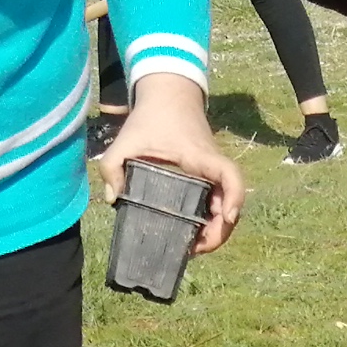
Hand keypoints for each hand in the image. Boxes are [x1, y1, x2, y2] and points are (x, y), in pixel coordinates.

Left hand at [97, 73, 245, 254]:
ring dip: (215, 230)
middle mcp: (212, 166)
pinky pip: (215, 202)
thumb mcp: (126, 139)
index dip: (234, 197)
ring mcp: (211, 173)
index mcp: (199, 155)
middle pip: (231, 201)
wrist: (168, 97)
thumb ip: (112, 165)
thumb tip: (112, 198)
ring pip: (225, 206)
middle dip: (220, 230)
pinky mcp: (206, 177)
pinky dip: (209, 221)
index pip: (229, 174)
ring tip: (193, 248)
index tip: (226, 217)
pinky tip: (191, 235)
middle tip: (197, 249)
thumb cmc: (150, 118)